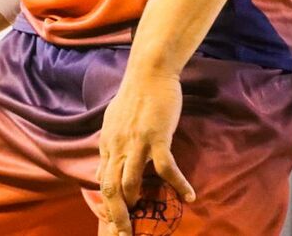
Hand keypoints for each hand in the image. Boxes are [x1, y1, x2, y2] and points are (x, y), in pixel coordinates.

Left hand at [96, 70, 194, 235]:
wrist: (148, 73)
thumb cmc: (134, 96)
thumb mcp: (113, 122)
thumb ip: (109, 147)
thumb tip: (101, 171)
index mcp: (108, 144)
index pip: (102, 182)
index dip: (106, 206)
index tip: (111, 224)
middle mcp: (117, 146)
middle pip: (111, 188)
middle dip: (116, 215)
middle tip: (123, 234)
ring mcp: (136, 143)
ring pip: (130, 182)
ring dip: (135, 206)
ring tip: (144, 225)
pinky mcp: (156, 137)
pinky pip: (166, 168)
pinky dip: (177, 184)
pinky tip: (189, 196)